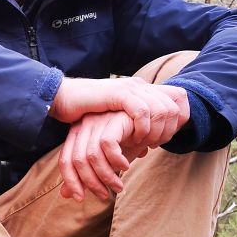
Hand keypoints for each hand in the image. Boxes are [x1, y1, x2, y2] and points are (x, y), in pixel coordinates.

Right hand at [51, 75, 187, 139]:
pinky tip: (135, 139)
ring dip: (156, 132)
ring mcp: (129, 88)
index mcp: (140, 90)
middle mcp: (138, 86)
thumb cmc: (85, 113)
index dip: (172, 126)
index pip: (173, 105)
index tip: (158, 143)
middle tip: (153, 146)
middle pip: (172, 108)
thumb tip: (146, 150)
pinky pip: (142, 111)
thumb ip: (132, 133)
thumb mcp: (115, 124)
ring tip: (145, 145)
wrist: (62, 97)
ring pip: (160, 110)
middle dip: (167, 131)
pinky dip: (142, 128)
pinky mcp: (118, 94)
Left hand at [60, 111, 133, 201]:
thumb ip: (86, 176)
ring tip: (119, 186)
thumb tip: (64, 194)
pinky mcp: (114, 118)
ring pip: (93, 155)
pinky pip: (108, 143)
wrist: (153, 124)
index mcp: (77, 135)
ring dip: (107, 176)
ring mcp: (98, 120)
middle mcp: (84, 126)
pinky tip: (126, 166)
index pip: (65, 161)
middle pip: (78, 160)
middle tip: (105, 195)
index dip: (71, 182)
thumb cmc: (128, 143)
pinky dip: (116, 159)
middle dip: (91, 183)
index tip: (80, 199)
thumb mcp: (106, 163)